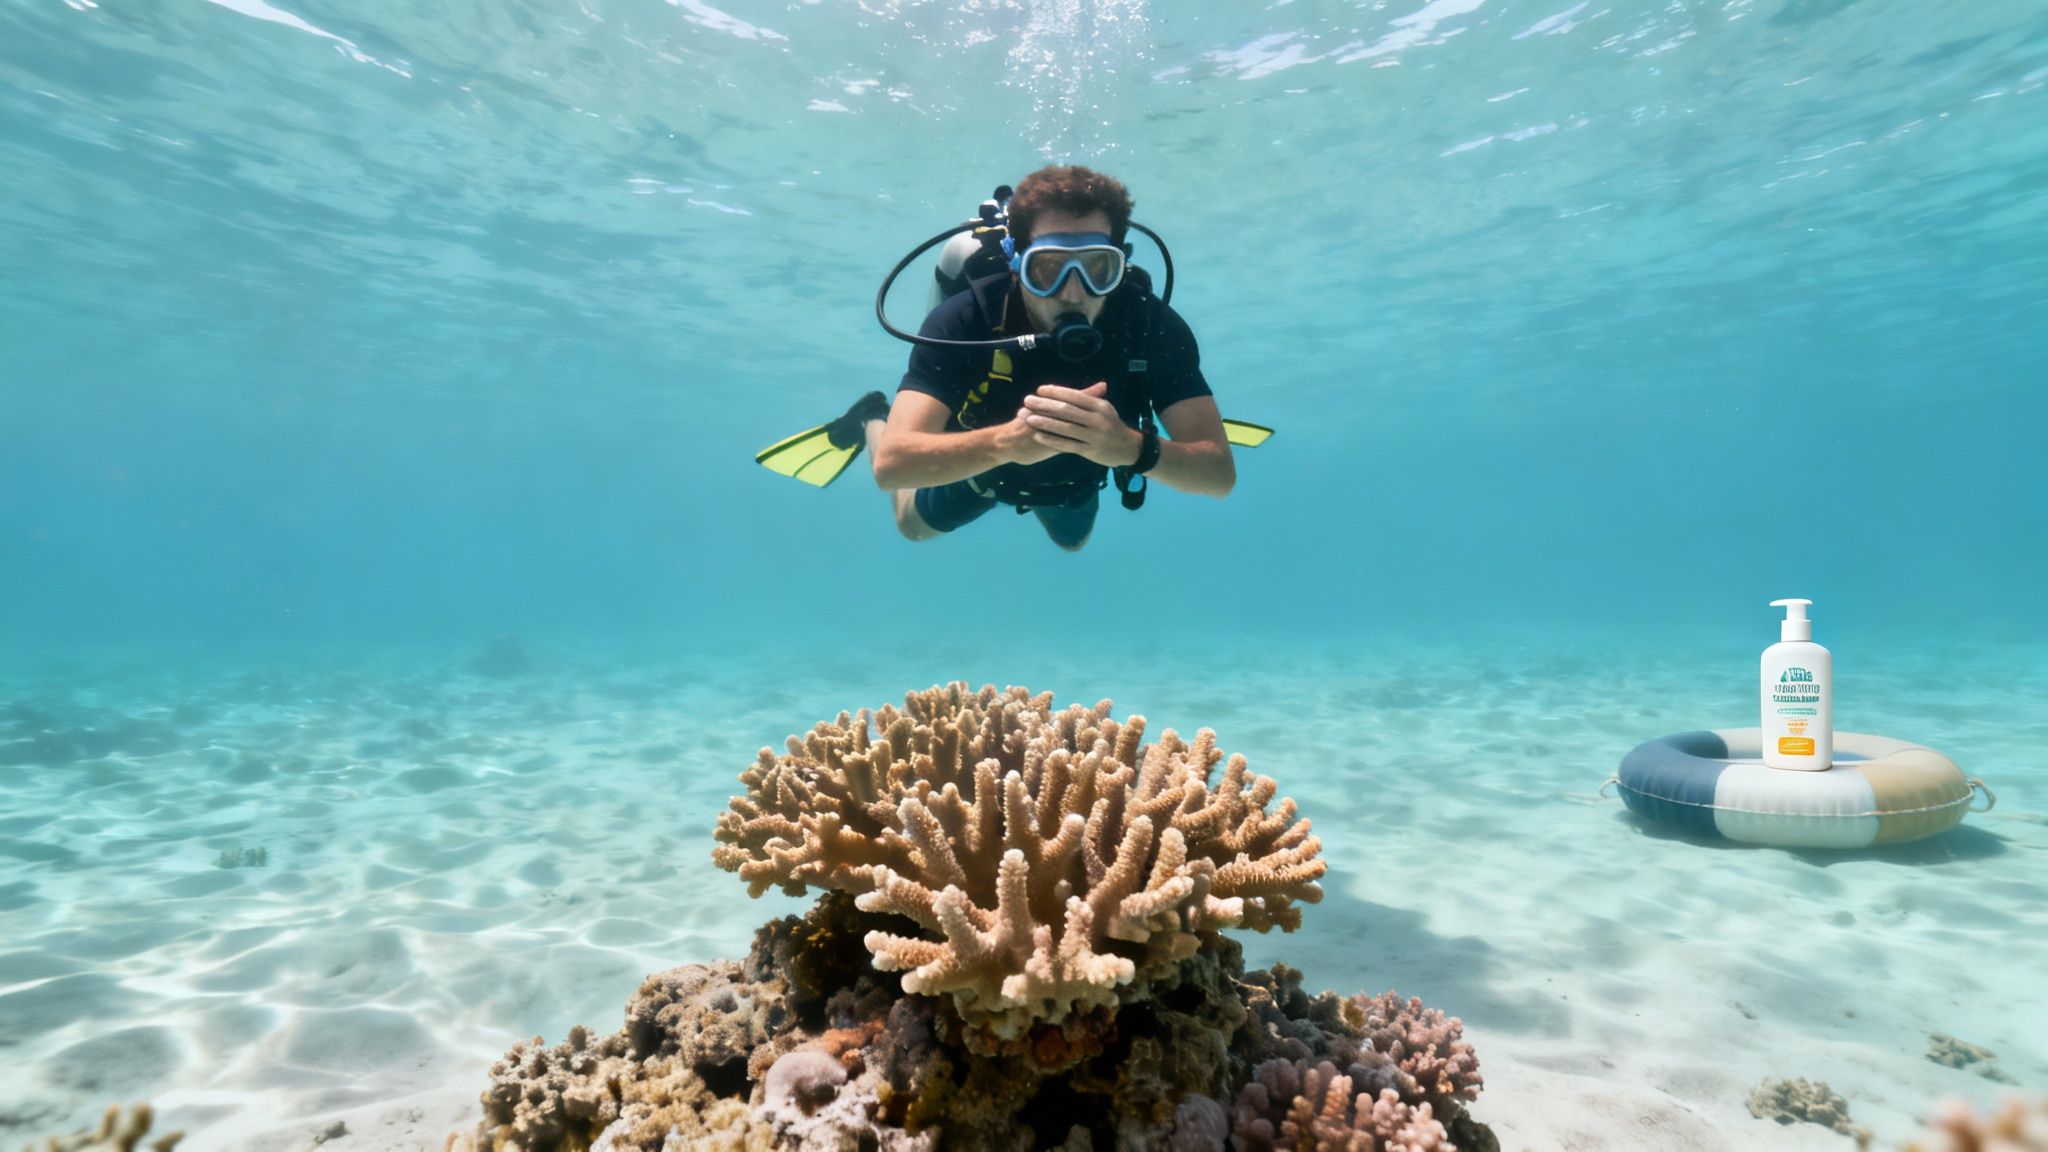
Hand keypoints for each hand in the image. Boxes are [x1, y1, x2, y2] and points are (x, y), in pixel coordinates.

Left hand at [1020, 383, 1139, 467]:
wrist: (1129, 448)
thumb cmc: (1112, 426)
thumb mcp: (1105, 409)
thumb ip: (1088, 399)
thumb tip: (1069, 389)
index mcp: (1100, 406)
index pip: (1075, 396)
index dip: (1056, 392)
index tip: (1040, 390)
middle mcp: (1097, 419)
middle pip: (1067, 410)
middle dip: (1045, 405)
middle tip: (1027, 400)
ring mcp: (1093, 436)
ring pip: (1066, 428)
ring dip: (1045, 422)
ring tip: (1028, 418)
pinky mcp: (1089, 451)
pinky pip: (1067, 445)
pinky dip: (1052, 440)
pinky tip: (1039, 436)